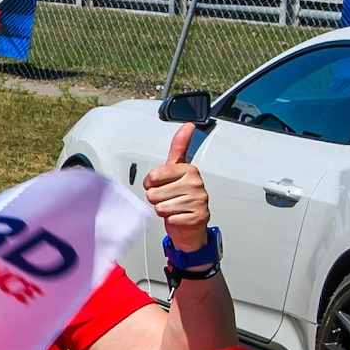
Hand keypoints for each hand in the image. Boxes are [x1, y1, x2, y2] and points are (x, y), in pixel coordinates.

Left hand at [138, 121, 213, 246]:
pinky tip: (180, 217)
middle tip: (169, 199)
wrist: (191, 224)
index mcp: (188, 169)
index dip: (151, 184)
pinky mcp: (198, 217)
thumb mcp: (175, 170)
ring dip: (163, 210)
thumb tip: (188, 125)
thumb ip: (179, 147)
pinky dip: (171, 220)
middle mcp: (196, 183)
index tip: (162, 185)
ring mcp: (199, 200)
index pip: (153, 175)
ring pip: (160, 207)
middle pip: (154, 193)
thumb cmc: (179, 196)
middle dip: (157, 199)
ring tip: (173, 208)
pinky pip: (170, 218)